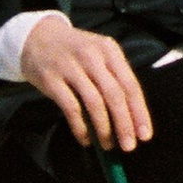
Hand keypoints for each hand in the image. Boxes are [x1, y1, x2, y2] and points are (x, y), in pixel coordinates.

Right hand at [19, 11, 154, 150]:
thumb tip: (130, 117)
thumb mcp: (98, 53)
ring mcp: (71, 67)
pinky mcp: (52, 79)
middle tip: (129, 146)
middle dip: (125, 124)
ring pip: (94, 103)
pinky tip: (85, 139)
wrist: (37, 36)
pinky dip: (81, 127)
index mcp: (109, 50)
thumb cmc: (75, 51)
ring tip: (108, 145)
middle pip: (115, 95)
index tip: (145, 134)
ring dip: (104, 128)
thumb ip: (114, 78)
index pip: (130, 84)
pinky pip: (71, 108)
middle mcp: (92, 56)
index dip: (139, 112)